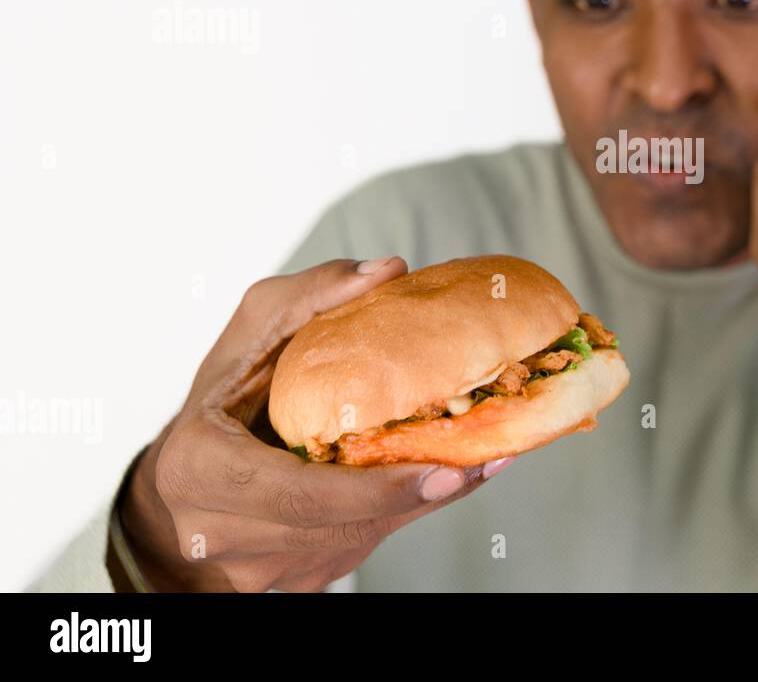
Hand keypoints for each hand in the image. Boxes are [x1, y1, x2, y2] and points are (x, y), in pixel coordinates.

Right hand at [119, 258, 507, 591]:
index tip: (442, 471)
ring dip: (422, 503)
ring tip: (484, 460)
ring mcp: (260, 569)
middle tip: (485, 460)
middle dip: (420, 495)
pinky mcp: (293, 581)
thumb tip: (390, 270)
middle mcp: (225, 534)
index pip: (298, 495)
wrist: (177, 492)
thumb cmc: (219, 399)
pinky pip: (361, 548)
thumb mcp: (250, 334)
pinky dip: (403, 512)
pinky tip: (443, 477)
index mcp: (203, 470)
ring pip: (361, 540)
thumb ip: (311, 296)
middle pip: (343, 524)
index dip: (374, 491)